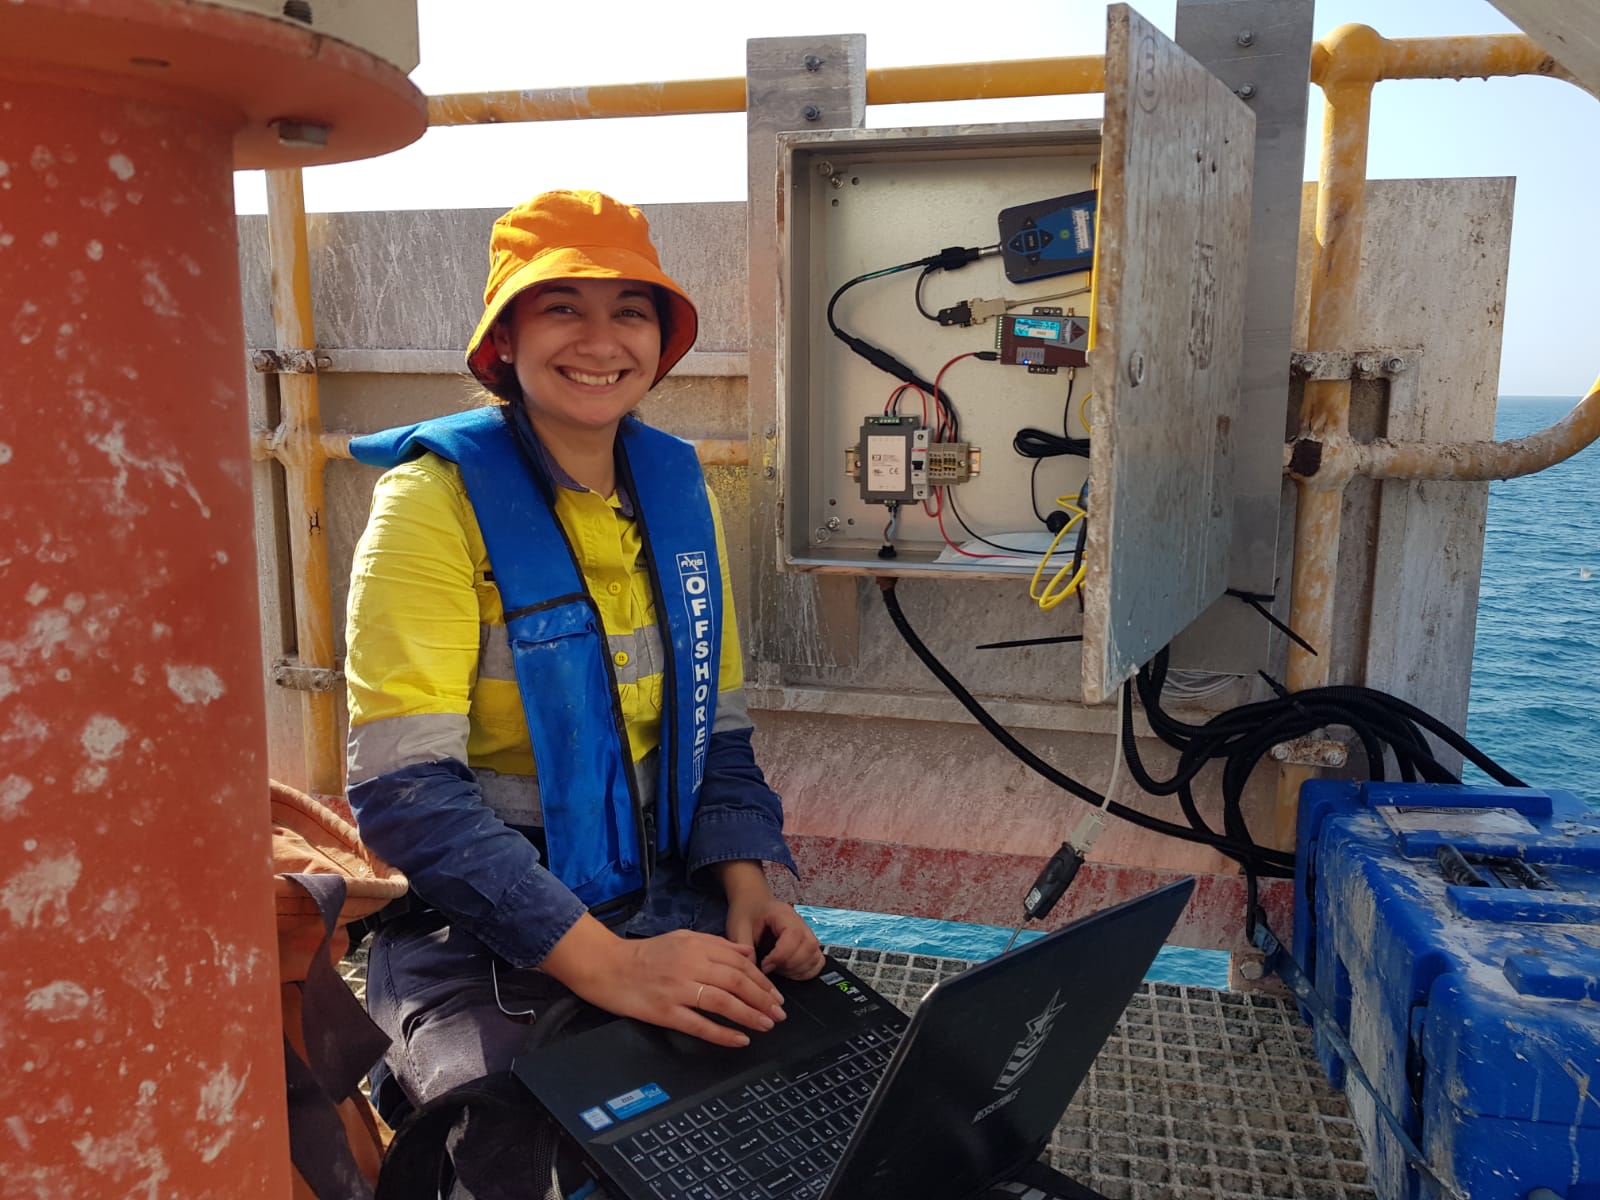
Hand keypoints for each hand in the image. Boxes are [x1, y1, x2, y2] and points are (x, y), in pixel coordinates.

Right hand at [541, 914, 785, 1047]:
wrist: (608, 967)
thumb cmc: (646, 954)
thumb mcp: (683, 939)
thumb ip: (717, 945)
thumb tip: (748, 953)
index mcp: (697, 946)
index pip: (740, 963)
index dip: (762, 981)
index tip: (776, 995)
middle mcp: (691, 965)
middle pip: (737, 982)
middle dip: (763, 999)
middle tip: (779, 1014)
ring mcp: (678, 989)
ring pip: (723, 1003)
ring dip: (750, 1016)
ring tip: (767, 1025)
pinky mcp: (665, 1012)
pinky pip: (700, 1025)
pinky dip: (723, 1034)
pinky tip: (740, 1040)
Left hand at [717, 861, 825, 980]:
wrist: (752, 904)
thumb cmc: (746, 913)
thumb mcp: (738, 927)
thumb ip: (744, 947)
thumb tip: (753, 971)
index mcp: (782, 913)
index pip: (794, 934)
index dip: (781, 955)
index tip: (765, 965)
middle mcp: (800, 922)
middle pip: (809, 946)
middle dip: (790, 965)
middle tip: (770, 968)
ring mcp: (807, 933)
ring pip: (815, 956)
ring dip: (798, 970)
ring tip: (778, 970)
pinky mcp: (808, 944)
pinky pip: (817, 961)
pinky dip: (805, 972)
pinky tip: (787, 972)